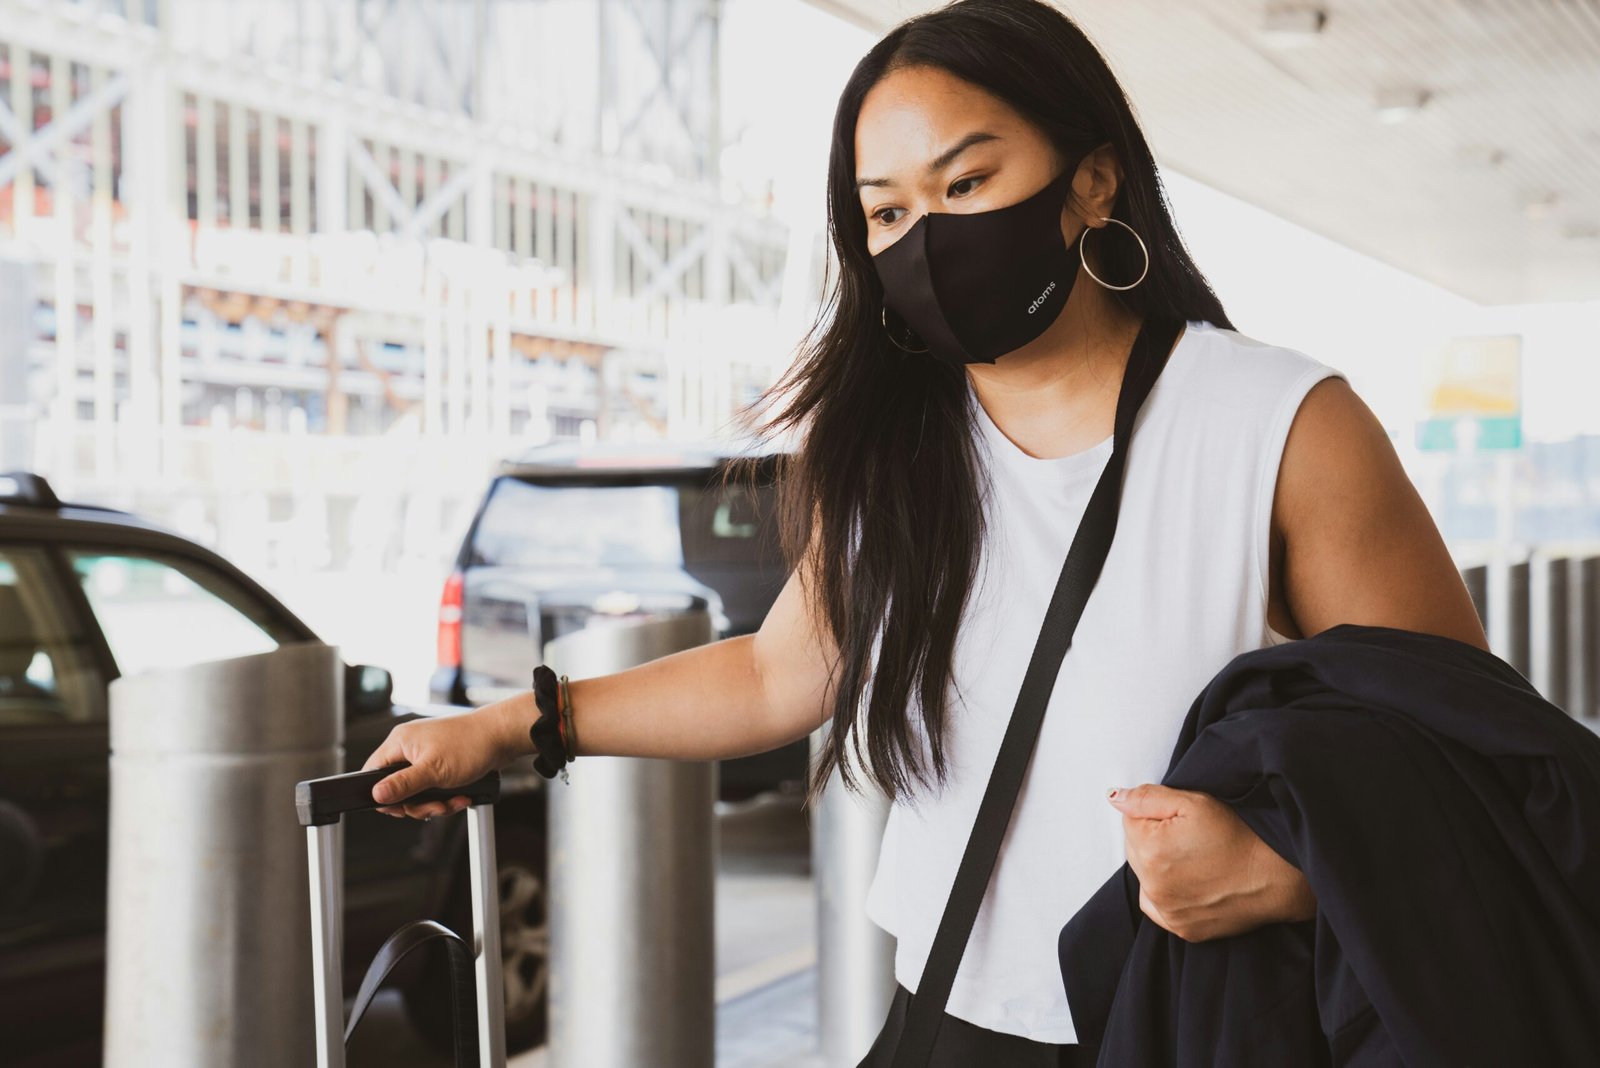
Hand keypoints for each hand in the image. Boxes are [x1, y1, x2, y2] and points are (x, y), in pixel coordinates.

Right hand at [361, 704, 521, 819]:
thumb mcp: (433, 770)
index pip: (373, 770)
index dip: (381, 794)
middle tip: (433, 808)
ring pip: (418, 791)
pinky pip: (435, 787)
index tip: (397, 808)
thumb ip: (403, 784)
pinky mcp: (442, 763)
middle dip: (417, 803)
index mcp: (401, 742)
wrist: (503, 736)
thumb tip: (377, 794)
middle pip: (398, 787)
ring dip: (434, 803)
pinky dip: (446, 796)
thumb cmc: (471, 744)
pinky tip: (460, 797)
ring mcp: (427, 756)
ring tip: (451, 803)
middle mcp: (411, 747)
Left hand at [1107, 783, 1315, 941]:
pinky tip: (1187, 881)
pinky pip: (1157, 907)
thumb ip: (1147, 798)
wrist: (1275, 875)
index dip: (1155, 814)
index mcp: (1149, 850)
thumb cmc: (1238, 835)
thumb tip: (1115, 798)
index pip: (1130, 820)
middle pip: (1134, 849)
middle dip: (1153, 838)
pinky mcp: (1182, 929)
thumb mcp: (1193, 803)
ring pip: (1144, 877)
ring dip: (1156, 866)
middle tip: (1190, 837)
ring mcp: (1167, 912)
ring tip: (1191, 858)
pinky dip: (1165, 894)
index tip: (1181, 819)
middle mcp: (1152, 886)